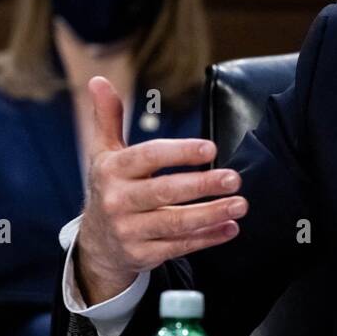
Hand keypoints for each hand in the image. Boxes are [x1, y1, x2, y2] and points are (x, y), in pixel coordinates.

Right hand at [75, 76, 247, 303]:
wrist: (96, 243)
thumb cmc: (111, 188)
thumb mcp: (104, 153)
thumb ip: (108, 118)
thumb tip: (98, 81)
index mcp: (112, 170)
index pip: (148, 157)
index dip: (179, 152)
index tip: (210, 148)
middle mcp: (117, 201)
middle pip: (165, 192)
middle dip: (203, 185)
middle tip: (234, 179)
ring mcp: (129, 231)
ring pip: (175, 223)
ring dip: (211, 215)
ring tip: (240, 205)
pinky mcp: (142, 255)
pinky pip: (179, 246)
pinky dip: (207, 239)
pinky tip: (229, 228)